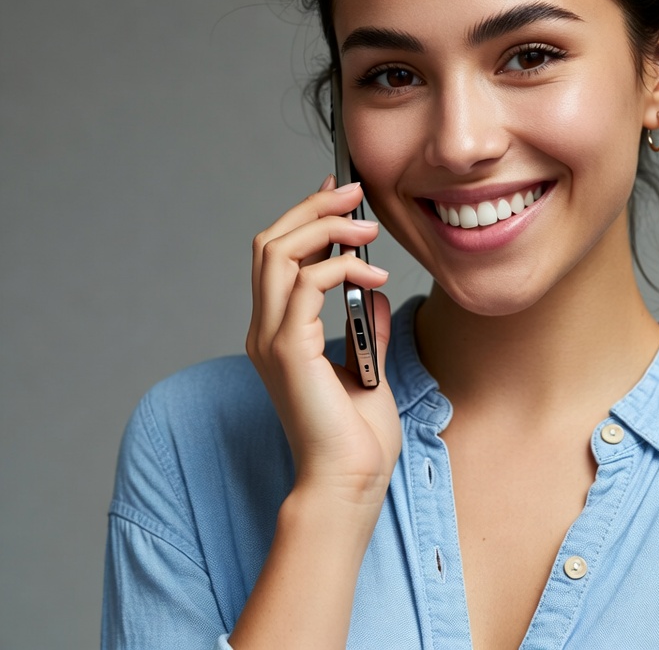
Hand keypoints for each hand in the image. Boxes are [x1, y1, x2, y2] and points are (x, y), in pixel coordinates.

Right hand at [246, 177, 400, 506]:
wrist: (350, 481)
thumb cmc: (357, 435)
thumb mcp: (368, 365)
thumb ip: (367, 326)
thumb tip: (378, 293)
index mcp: (278, 332)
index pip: (277, 256)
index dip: (304, 216)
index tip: (338, 192)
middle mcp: (265, 330)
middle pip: (269, 243)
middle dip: (312, 209)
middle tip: (354, 191)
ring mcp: (270, 339)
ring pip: (278, 253)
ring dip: (325, 228)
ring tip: (367, 227)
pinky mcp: (287, 350)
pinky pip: (308, 284)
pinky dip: (342, 268)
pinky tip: (374, 275)